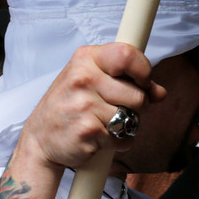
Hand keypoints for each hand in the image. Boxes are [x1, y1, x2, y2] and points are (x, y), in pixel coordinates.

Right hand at [13, 42, 164, 175]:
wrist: (39, 139)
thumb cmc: (67, 107)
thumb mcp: (90, 83)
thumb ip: (125, 82)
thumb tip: (160, 92)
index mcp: (85, 59)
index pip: (127, 54)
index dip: (144, 71)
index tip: (144, 82)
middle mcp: (83, 78)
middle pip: (138, 95)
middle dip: (136, 108)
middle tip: (116, 111)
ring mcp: (84, 105)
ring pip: (133, 119)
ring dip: (125, 127)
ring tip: (103, 124)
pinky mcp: (88, 130)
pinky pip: (124, 139)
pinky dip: (117, 144)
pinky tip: (98, 138)